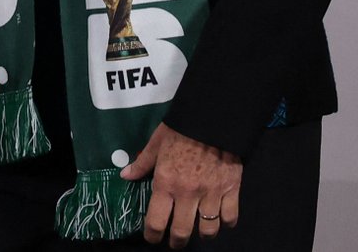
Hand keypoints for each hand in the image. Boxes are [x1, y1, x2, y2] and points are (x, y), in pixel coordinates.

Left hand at [122, 122, 241, 246]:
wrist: (212, 117)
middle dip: (176, 242)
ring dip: (202, 234)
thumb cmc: (180, 128)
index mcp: (166, 182)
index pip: (156, 221)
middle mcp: (188, 193)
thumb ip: (141, 163)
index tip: (152, 238)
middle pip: (182, 232)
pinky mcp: (231, 189)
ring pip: (209, 229)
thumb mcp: (156, 143)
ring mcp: (212, 193)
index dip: (152, 235)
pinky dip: (226, 223)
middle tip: (174, 242)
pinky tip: (220, 220)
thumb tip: (125, 176)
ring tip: (198, 231)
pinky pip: (231, 217)